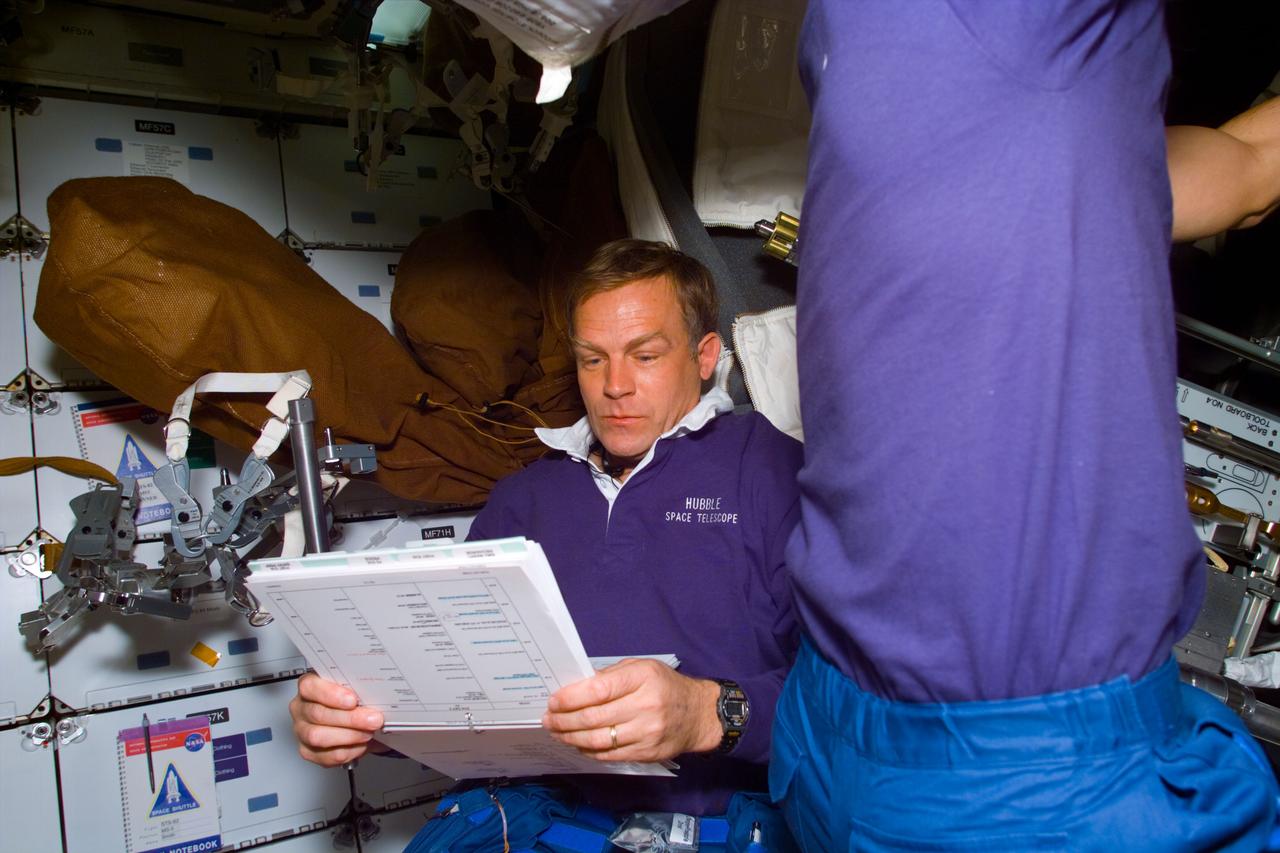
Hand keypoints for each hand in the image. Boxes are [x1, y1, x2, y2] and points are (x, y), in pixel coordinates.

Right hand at [288, 673, 383, 766]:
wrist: (355, 721)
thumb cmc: (351, 701)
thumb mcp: (355, 689)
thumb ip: (359, 690)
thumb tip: (375, 696)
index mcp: (309, 687)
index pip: (309, 687)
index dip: (331, 694)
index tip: (353, 700)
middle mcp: (301, 708)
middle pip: (318, 714)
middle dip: (350, 719)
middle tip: (373, 719)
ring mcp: (302, 731)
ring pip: (319, 737)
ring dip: (349, 736)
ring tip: (368, 733)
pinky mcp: (308, 752)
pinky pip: (325, 756)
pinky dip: (347, 752)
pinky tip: (360, 745)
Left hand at [541, 659, 721, 762]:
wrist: (698, 714)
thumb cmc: (665, 686)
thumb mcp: (641, 668)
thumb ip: (610, 676)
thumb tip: (575, 688)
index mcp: (642, 678)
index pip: (598, 690)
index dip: (570, 698)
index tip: (553, 701)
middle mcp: (645, 705)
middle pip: (594, 717)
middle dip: (564, 720)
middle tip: (548, 720)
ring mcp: (647, 732)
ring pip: (599, 740)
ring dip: (571, 738)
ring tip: (557, 733)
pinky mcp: (647, 753)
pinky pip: (610, 755)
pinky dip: (589, 751)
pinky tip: (578, 744)